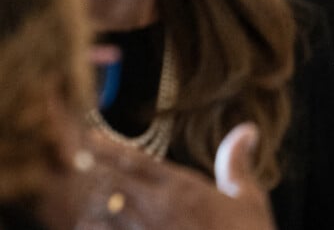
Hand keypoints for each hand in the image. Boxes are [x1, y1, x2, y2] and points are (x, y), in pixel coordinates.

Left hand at [62, 125, 275, 229]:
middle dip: (91, 170)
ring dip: (88, 204)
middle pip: (112, 183)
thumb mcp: (249, 200)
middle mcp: (157, 210)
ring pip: (102, 216)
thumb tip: (247, 128)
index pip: (138, 161)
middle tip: (68, 156)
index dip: (110, 147)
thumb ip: (237, 162)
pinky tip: (86, 225)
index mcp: (181, 189)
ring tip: (73, 194)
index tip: (87, 136)